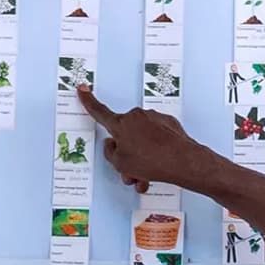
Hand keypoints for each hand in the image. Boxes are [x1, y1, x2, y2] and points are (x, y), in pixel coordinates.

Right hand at [77, 83, 206, 189]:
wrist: (181, 161)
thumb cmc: (152, 162)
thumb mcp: (120, 164)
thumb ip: (111, 152)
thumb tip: (113, 144)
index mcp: (120, 124)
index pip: (99, 112)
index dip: (88, 101)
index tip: (83, 89)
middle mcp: (136, 117)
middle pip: (125, 136)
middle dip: (127, 153)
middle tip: (132, 171)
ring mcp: (153, 118)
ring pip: (141, 140)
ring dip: (142, 157)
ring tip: (148, 175)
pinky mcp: (167, 123)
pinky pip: (156, 137)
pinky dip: (156, 151)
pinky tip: (160, 163)